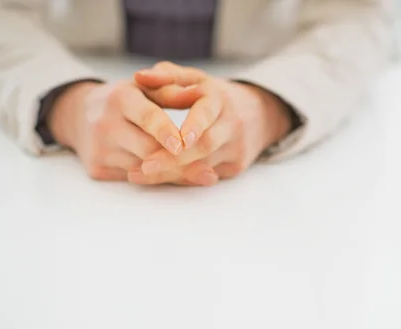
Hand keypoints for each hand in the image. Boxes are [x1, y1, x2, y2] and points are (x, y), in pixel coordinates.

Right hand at [48, 80, 216, 183]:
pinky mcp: (97, 169)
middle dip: (180, 162)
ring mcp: (100, 149)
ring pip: (145, 170)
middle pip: (148, 151)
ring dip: (175, 175)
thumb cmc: (126, 101)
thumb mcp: (145, 89)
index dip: (166, 132)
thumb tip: (198, 94)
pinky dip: (160, 180)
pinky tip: (181, 179)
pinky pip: (136, 179)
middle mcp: (105, 124)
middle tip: (210, 172)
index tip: (184, 144)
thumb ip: (172, 93)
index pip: (147, 118)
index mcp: (119, 98)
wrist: (79, 116)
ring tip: (205, 176)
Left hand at [129, 62, 292, 184]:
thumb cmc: (216, 95)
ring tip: (139, 174)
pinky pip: (205, 176)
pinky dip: (182, 179)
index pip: (206, 114)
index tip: (178, 140)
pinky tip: (158, 179)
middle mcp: (232, 124)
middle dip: (174, 158)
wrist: (261, 115)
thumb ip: (167, 76)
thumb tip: (139, 77)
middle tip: (145, 165)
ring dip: (171, 172)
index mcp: (219, 99)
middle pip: (205, 146)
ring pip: (202, 166)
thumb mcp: (197, 79)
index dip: (193, 127)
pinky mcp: (236, 167)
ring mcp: (236, 148)